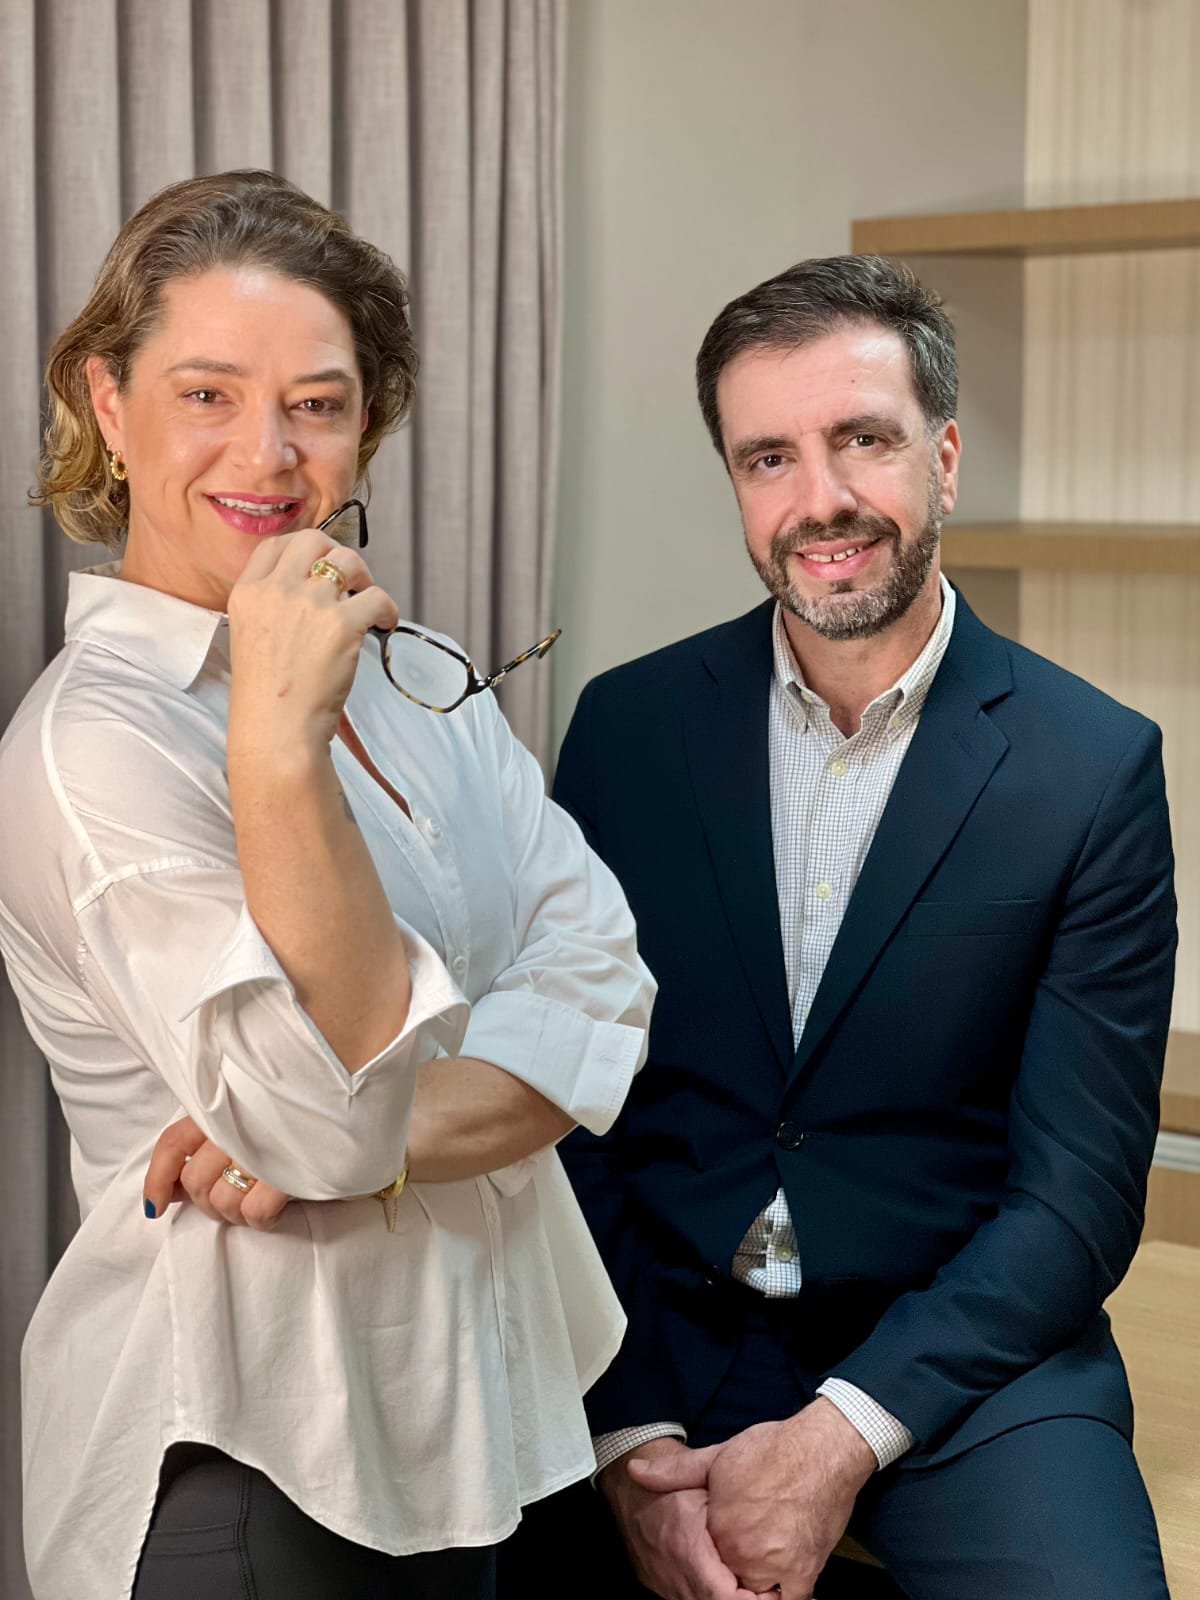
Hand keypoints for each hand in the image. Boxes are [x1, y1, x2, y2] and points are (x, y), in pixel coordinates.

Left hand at [142, 1115, 291, 1229]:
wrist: (353, 1100)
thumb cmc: (299, 1109)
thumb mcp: (250, 1113)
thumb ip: (208, 1143)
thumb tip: (170, 1191)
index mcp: (225, 1103)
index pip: (174, 1143)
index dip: (157, 1179)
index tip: (156, 1207)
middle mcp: (238, 1123)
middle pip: (196, 1181)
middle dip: (206, 1202)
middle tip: (228, 1201)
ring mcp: (263, 1148)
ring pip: (222, 1201)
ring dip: (234, 1213)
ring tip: (253, 1204)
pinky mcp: (289, 1171)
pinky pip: (255, 1212)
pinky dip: (260, 1219)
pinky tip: (273, 1211)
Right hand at [227, 528, 398, 758]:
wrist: (277, 729)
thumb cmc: (267, 695)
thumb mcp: (250, 636)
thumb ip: (272, 607)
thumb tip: (312, 590)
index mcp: (248, 592)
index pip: (276, 545)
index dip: (302, 549)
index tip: (318, 565)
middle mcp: (277, 590)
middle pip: (313, 540)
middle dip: (336, 552)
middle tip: (349, 579)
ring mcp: (310, 604)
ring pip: (349, 560)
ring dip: (364, 576)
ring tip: (367, 602)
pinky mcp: (343, 623)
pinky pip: (377, 596)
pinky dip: (387, 608)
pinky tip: (385, 623)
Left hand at [628, 1400, 876, 1597]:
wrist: (824, 1449)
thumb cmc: (774, 1449)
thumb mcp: (718, 1456)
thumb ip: (676, 1472)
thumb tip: (636, 1472)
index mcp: (718, 1528)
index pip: (704, 1559)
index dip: (712, 1553)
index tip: (721, 1546)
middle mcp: (742, 1552)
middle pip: (730, 1577)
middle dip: (734, 1567)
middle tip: (747, 1549)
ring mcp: (773, 1565)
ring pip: (756, 1590)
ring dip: (757, 1581)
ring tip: (763, 1557)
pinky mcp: (803, 1571)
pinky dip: (782, 1596)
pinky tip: (779, 1583)